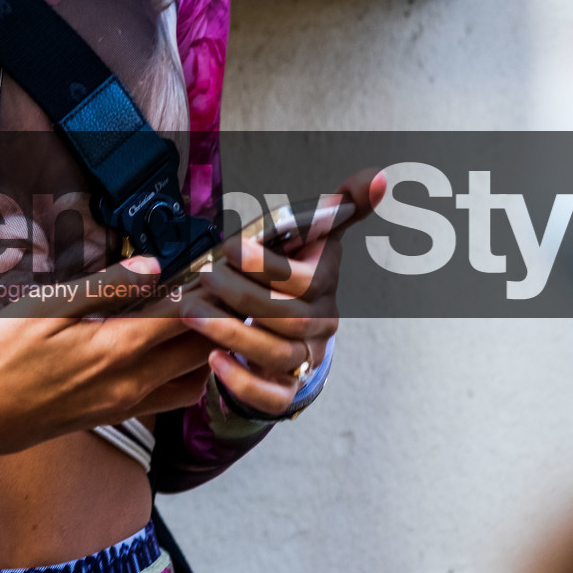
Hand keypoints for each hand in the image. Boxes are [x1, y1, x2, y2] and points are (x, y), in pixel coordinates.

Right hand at [0, 256, 215, 464]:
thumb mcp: (45, 308)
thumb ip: (104, 286)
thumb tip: (152, 266)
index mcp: (116, 351)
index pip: (187, 318)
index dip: (208, 290)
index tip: (216, 265)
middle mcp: (131, 384)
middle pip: (201, 352)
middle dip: (215, 318)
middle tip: (213, 287)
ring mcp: (124, 406)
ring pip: (192, 381)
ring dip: (203, 350)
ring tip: (193, 318)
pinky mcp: (113, 417)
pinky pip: (168, 399)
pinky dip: (182, 374)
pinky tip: (162, 350)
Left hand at [176, 170, 384, 418]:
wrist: (289, 327)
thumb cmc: (293, 274)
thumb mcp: (315, 237)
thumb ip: (339, 206)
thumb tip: (380, 175)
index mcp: (326, 285)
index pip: (306, 279)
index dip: (266, 265)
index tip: (229, 246)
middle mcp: (322, 324)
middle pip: (289, 317)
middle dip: (240, 295)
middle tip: (204, 276)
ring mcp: (306, 359)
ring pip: (277, 354)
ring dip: (231, 332)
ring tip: (192, 311)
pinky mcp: (286, 389)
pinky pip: (273, 397)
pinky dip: (243, 383)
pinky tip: (213, 361)